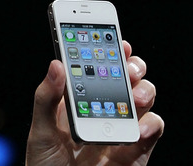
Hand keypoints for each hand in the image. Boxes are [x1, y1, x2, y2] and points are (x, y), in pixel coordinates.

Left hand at [25, 41, 163, 164]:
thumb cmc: (46, 165)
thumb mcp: (40, 131)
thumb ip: (46, 99)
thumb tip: (56, 63)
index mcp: (79, 99)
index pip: (97, 68)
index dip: (109, 51)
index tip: (116, 39)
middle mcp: (104, 110)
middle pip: (126, 78)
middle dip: (132, 66)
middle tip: (128, 66)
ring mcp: (121, 128)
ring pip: (144, 99)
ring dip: (144, 90)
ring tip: (133, 95)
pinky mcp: (136, 151)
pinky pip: (152, 129)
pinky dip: (151, 123)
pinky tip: (138, 126)